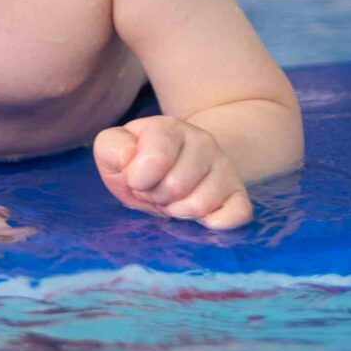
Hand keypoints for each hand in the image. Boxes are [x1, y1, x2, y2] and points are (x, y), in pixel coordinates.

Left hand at [94, 116, 251, 228]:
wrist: (174, 167)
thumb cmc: (138, 162)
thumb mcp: (114, 150)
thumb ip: (112, 148)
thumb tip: (130, 159)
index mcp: (168, 128)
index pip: (155, 159)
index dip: (138, 179)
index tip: (136, 178)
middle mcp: (202, 141)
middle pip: (176, 186)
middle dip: (157, 197)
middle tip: (155, 191)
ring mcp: (224, 166)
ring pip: (200, 205)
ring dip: (178, 211)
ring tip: (173, 199)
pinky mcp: (238, 193)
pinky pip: (237, 213)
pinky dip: (216, 222)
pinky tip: (202, 218)